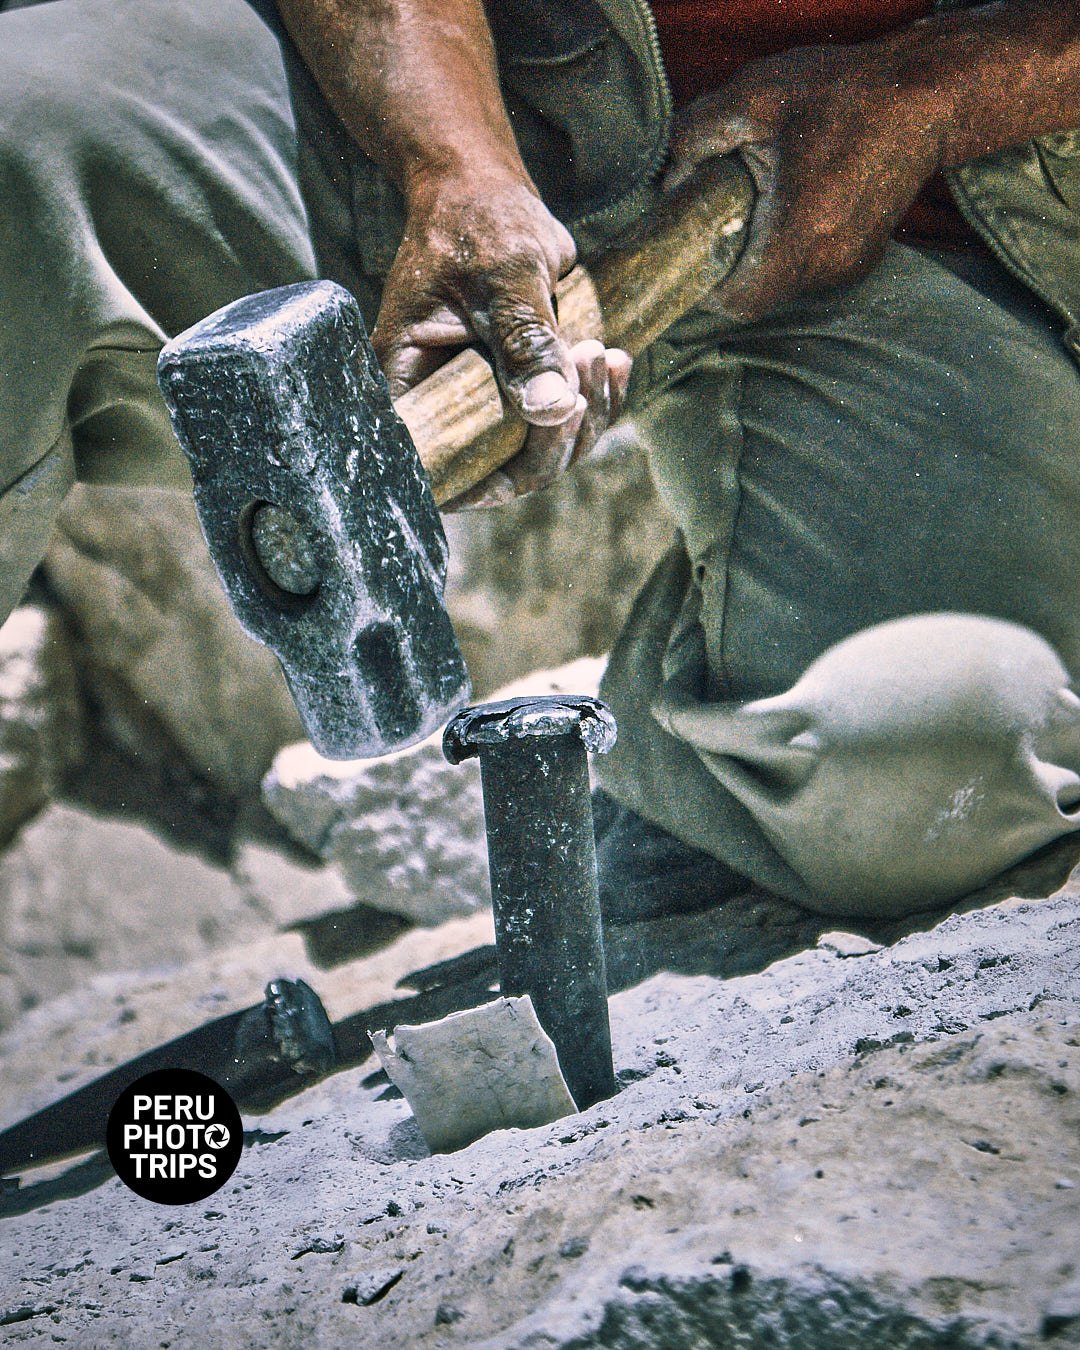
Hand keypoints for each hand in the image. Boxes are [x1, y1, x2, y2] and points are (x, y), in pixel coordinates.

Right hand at [373, 170, 630, 509]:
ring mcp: (488, 406)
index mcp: (412, 389)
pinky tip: (617, 362)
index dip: (493, 479)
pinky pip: (565, 423)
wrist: (487, 196)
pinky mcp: (523, 392)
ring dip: (587, 416)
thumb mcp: (503, 278)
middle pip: (505, 472)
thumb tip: (551, 407)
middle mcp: (447, 410)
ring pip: (543, 452)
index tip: (544, 427)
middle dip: (556, 438)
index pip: (443, 472)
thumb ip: (524, 342)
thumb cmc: (477, 227)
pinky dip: (598, 401)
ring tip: (605, 354)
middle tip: (588, 370)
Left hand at [665, 37, 945, 321]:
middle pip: (759, 293)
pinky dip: (789, 248)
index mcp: (801, 232)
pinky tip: (790, 205)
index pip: (740, 300)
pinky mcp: (860, 258)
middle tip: (717, 222)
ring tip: (757, 205)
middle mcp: (828, 261)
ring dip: (761, 256)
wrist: (925, 98)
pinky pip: (809, 269)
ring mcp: (849, 265)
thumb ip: (699, 134)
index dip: (708, 290)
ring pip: (784, 284)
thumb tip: (669, 175)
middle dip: (731, 265)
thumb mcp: (757, 97)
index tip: (694, 258)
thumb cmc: (844, 94)